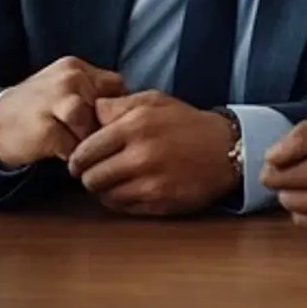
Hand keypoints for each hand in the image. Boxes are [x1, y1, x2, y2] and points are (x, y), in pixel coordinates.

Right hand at [0, 57, 125, 168]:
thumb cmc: (40, 109)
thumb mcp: (65, 89)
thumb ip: (94, 92)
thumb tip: (131, 111)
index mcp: (76, 67)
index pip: (115, 85)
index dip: (115, 107)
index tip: (110, 123)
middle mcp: (68, 79)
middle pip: (106, 106)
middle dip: (104, 126)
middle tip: (98, 140)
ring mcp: (54, 101)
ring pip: (90, 124)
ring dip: (89, 140)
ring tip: (82, 148)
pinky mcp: (45, 128)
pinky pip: (73, 145)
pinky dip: (73, 154)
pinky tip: (65, 155)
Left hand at [66, 91, 238, 216]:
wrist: (228, 148)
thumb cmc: (187, 123)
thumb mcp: (154, 100)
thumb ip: (117, 105)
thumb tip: (87, 114)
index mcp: (135, 125)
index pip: (84, 151)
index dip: (78, 158)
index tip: (83, 160)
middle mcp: (141, 154)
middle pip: (90, 177)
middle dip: (90, 175)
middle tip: (98, 171)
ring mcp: (151, 181)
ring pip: (104, 196)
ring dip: (105, 190)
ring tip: (116, 180)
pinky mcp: (160, 201)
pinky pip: (124, 207)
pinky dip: (122, 200)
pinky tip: (133, 188)